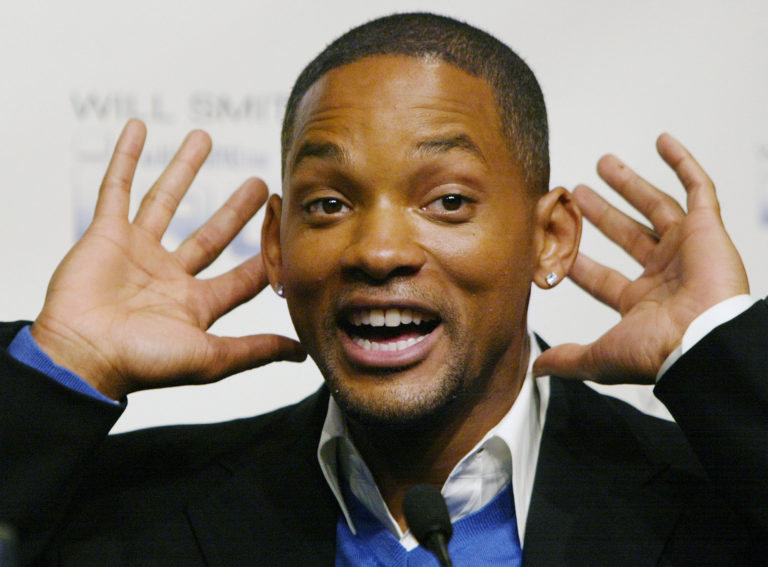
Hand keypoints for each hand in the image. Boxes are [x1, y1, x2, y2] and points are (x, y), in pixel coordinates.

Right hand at [31, 120, 305, 399]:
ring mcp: (138, 252)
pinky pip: (116, 188)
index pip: (241, 276)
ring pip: (166, 200)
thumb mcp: (211, 358)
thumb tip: (302, 354)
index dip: (266, 255)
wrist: (82, 356)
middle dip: (236, 209)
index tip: (288, 231)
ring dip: (185, 168)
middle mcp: (170, 276)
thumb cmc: (144, 363)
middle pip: (212, 233)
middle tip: (261, 184)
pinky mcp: (106, 234)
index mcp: (196, 304)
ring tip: (204, 137)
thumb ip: (255, 350)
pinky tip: (138, 128)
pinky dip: (125, 157)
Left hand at [533, 134, 747, 382]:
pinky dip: (683, 163)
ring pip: (655, 207)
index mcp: (641, 303)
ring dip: (630, 184)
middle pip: (626, 235)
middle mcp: (664, 274)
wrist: (703, 340)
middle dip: (601, 214)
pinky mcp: (708, 228)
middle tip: (577, 193)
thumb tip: (536, 369)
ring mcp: (687, 249)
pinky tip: (662, 141)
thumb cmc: (657, 351)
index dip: (577, 261)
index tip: (551, 242)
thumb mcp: (600, 357)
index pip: (601, 276)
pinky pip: (699, 187)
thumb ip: (568, 358)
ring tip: (603, 163)